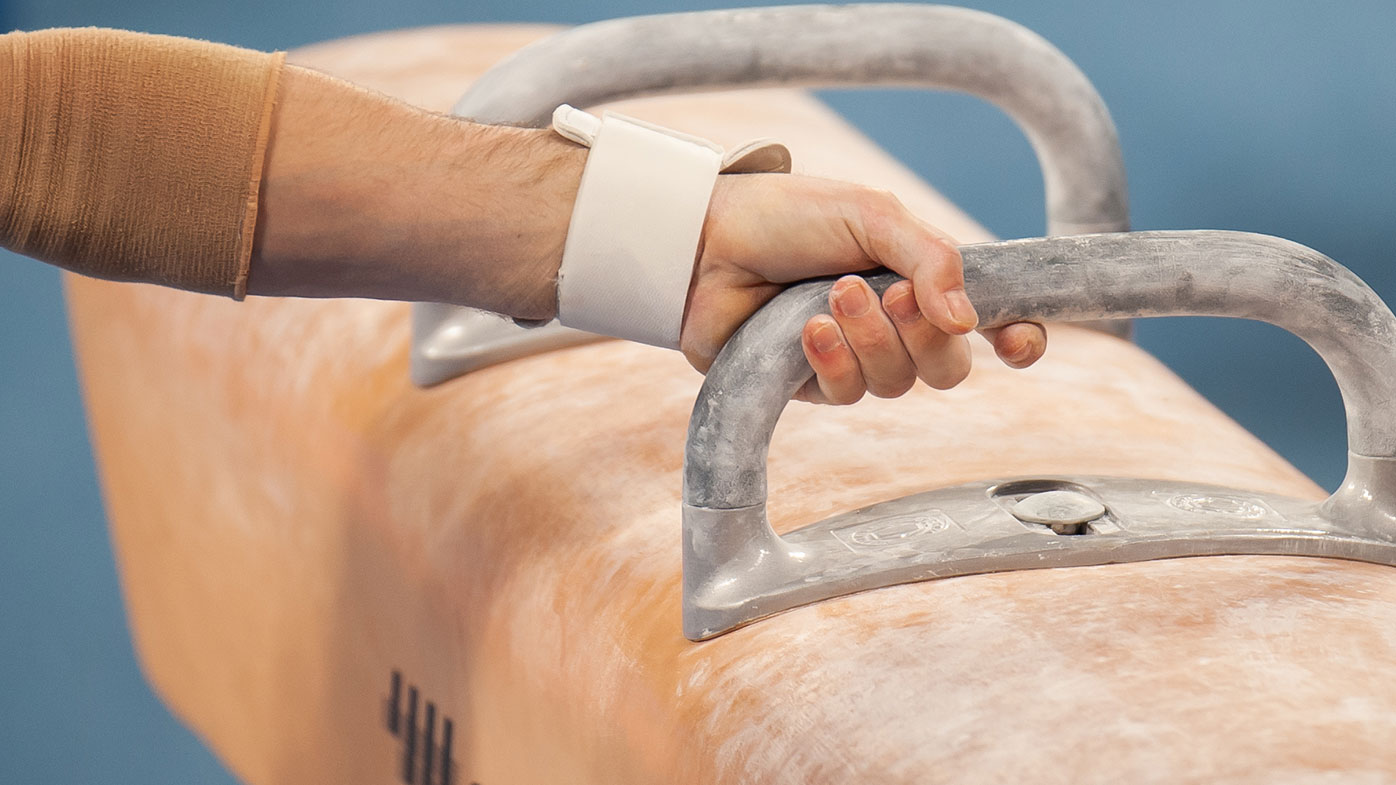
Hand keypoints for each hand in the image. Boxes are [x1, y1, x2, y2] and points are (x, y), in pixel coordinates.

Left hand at [681, 174, 1046, 403]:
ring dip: (870, 341)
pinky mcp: (811, 384)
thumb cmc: (788, 216)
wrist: (705, 240)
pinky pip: (847, 394)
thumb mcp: (869, 215)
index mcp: (920, 280)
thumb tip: (969, 320)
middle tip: (885, 293)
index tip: (1018, 343)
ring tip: (832, 297)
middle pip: (947, 368)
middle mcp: (894, 325)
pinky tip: (806, 330)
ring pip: (896, 384)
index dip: (1018, 339)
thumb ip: (930, 256)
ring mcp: (854, 358)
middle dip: (922, 336)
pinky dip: (833, 362)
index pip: (991, 321)